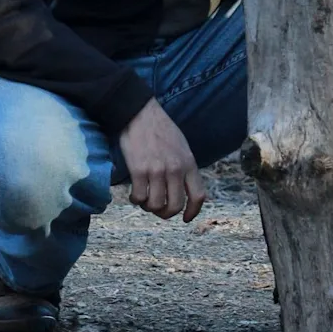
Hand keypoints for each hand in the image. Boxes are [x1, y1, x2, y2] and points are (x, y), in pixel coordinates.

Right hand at [118, 98, 206, 222]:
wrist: (139, 113)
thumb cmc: (160, 129)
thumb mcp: (182, 146)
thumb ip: (185, 167)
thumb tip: (185, 188)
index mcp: (189, 163)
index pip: (198, 195)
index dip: (193, 212)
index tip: (185, 218)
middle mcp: (176, 169)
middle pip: (175, 206)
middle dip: (166, 213)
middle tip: (158, 209)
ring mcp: (158, 170)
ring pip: (156, 205)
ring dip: (149, 207)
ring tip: (144, 199)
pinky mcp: (139, 170)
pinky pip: (139, 198)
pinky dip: (136, 200)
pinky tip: (133, 193)